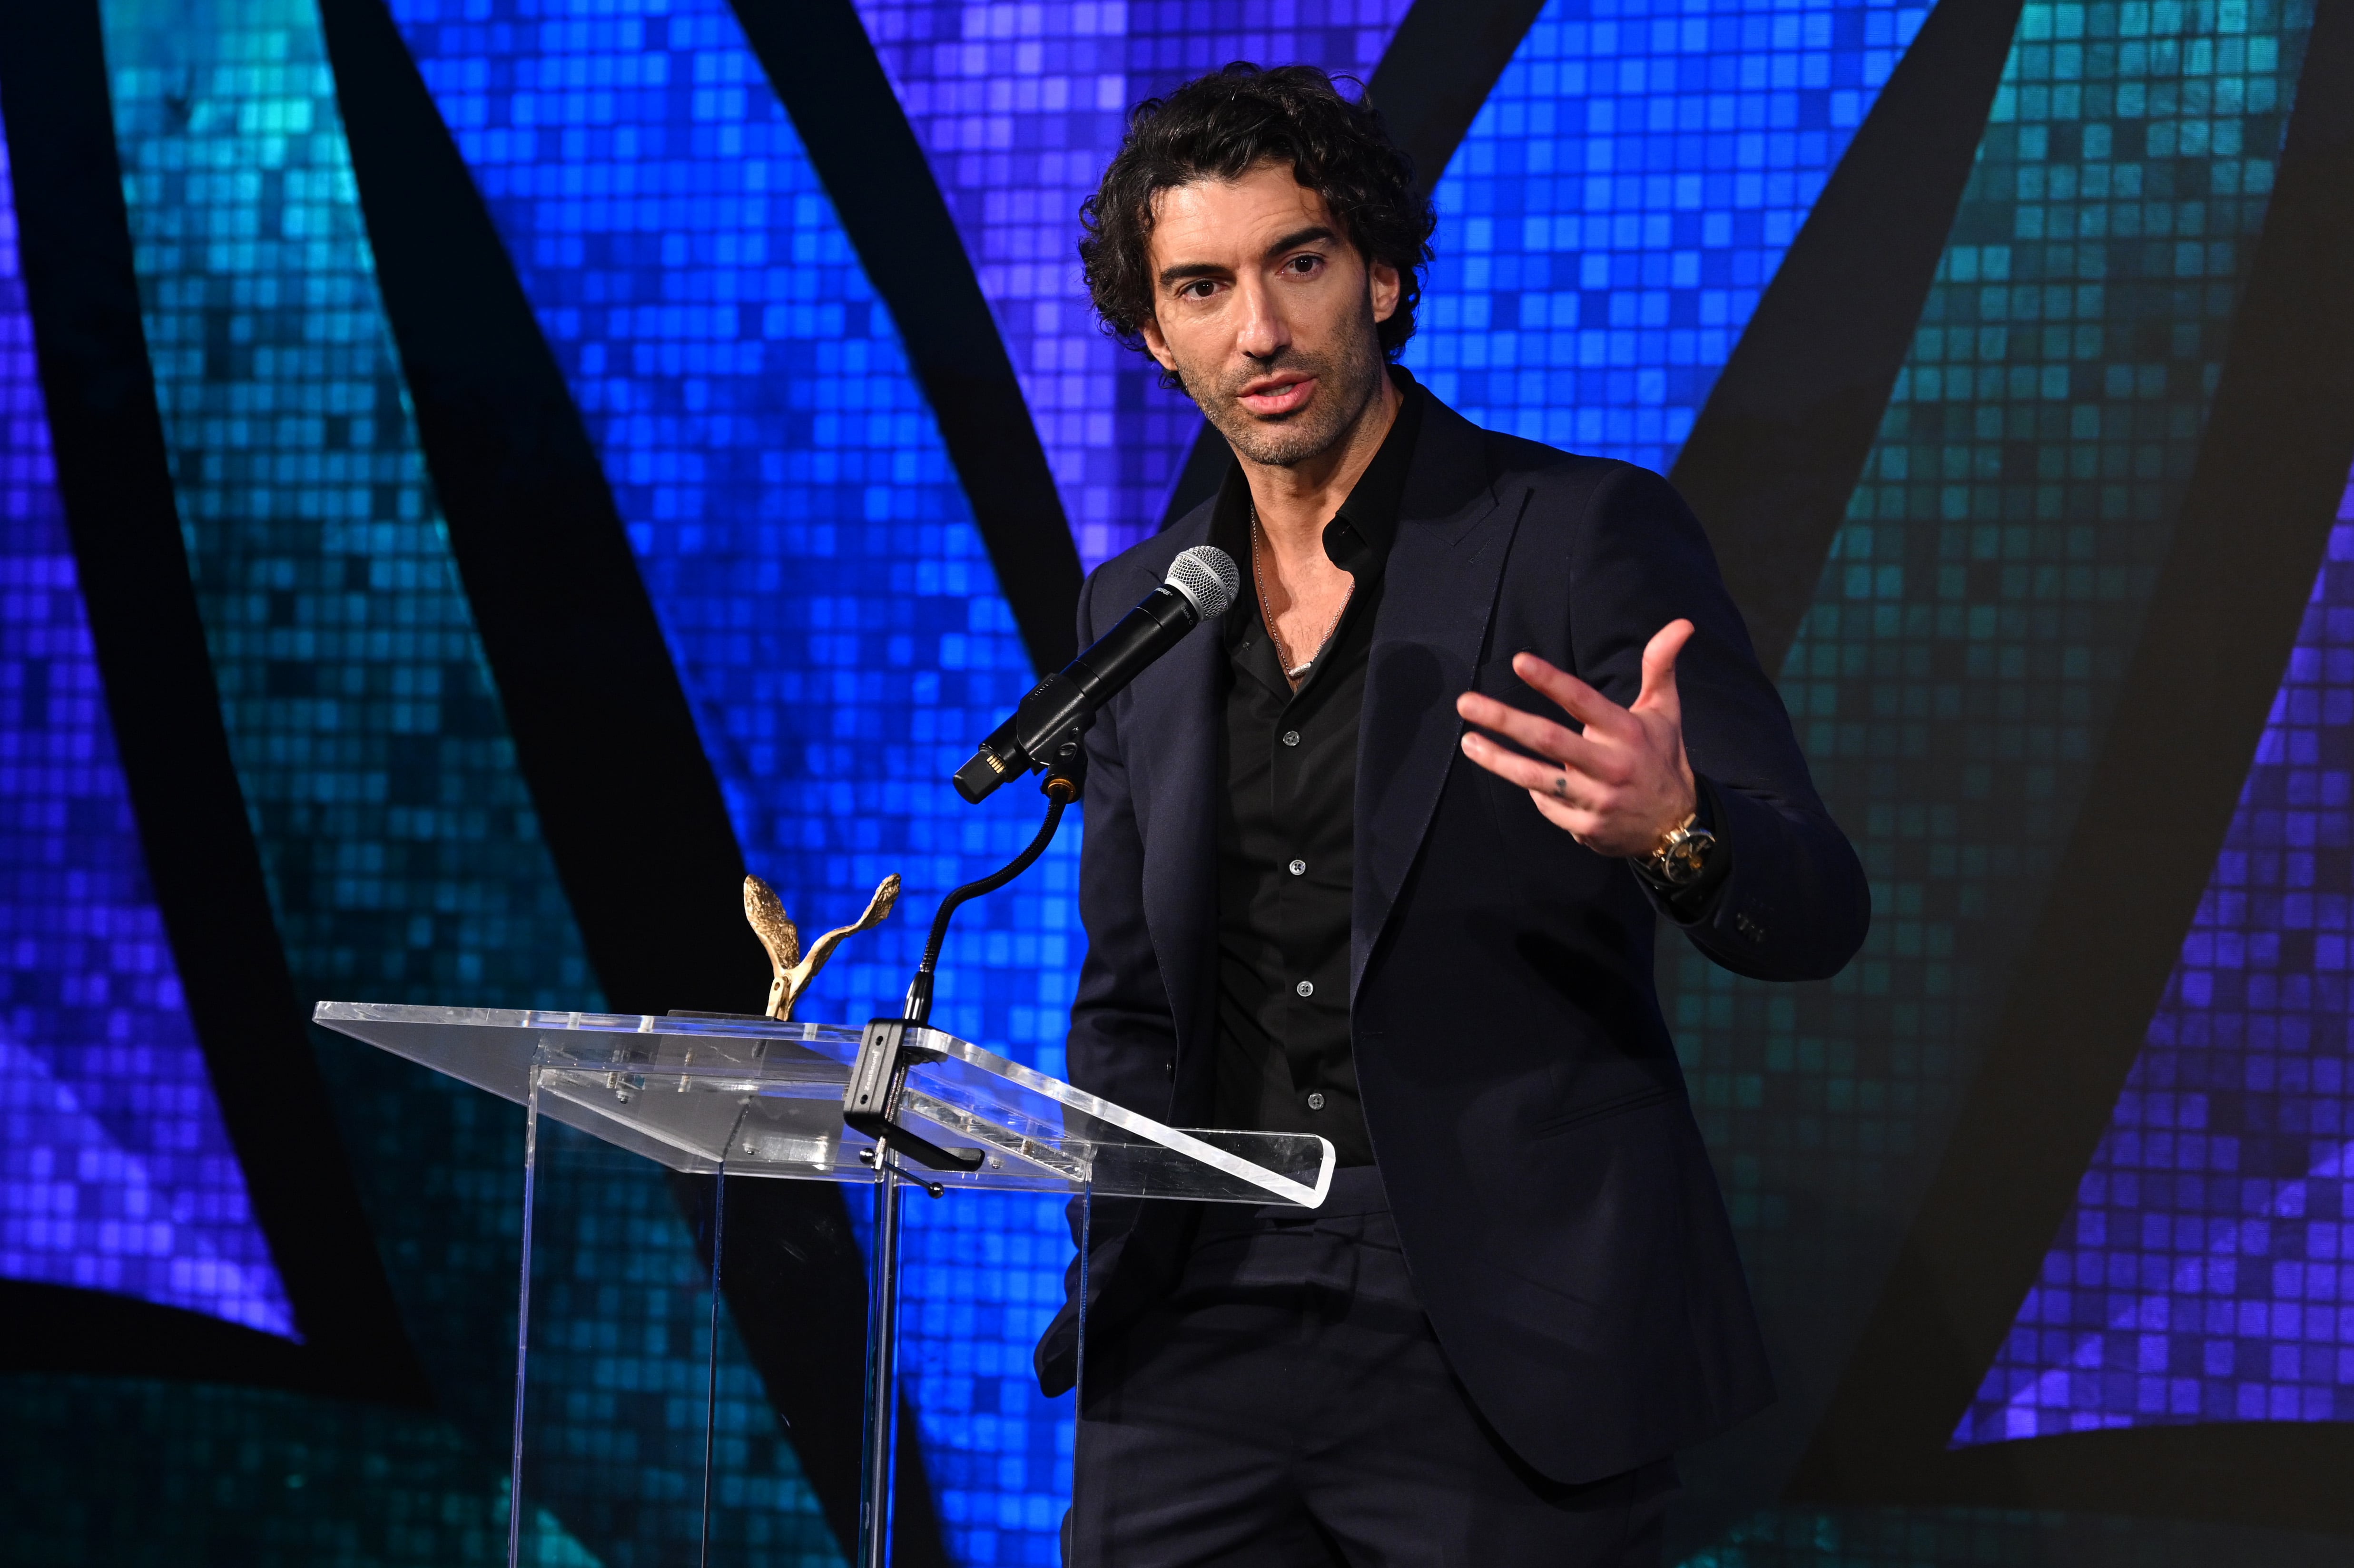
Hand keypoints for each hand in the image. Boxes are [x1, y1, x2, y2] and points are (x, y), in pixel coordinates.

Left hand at [1454, 620, 1698, 858]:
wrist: (1676, 827)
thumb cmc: (1662, 758)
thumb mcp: (1665, 711)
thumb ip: (1661, 666)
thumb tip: (1681, 623)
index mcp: (1627, 732)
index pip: (1583, 701)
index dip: (1551, 681)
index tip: (1518, 661)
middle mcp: (1610, 765)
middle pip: (1548, 740)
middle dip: (1504, 719)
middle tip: (1466, 703)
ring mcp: (1597, 799)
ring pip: (1537, 778)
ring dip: (1498, 760)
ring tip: (1468, 742)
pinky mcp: (1586, 827)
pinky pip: (1547, 806)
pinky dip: (1533, 791)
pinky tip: (1519, 776)